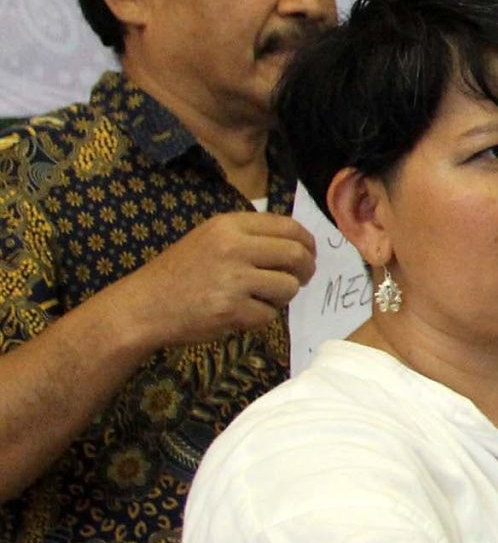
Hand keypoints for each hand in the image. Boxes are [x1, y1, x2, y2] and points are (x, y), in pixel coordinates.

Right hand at [112, 212, 317, 350]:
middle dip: (305, 271)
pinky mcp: (231, 309)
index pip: (289, 227)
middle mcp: (233, 247)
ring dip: (282, 297)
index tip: (309, 255)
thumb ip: (250, 237)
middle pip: (297, 255)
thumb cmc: (180, 273)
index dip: (307, 243)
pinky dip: (260, 317)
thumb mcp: (211, 239)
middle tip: (299, 280)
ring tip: (260, 298)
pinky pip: (268, 314)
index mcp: (229, 225)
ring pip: (288, 287)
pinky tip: (239, 313)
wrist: (143, 306)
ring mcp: (233, 278)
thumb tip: (300, 246)